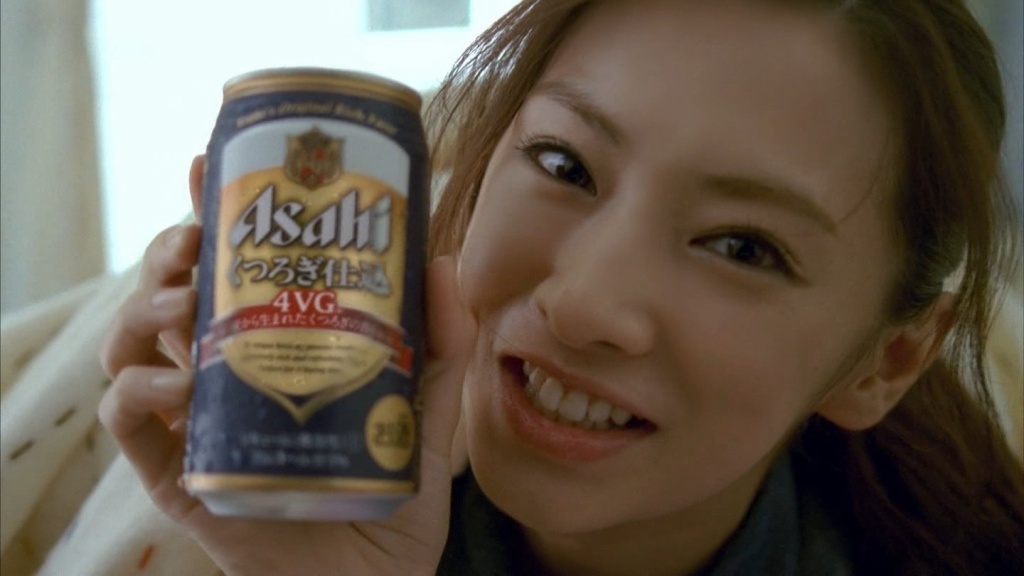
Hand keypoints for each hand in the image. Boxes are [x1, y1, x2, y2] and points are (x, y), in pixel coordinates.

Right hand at [98, 156, 473, 575]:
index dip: (209, 216)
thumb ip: (438, 346)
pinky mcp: (178, 475)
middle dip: (169, 254)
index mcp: (272, 350)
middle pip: (169, 294)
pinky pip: (127, 422)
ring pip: (132, 344)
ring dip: (145, 310)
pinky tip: (173, 385)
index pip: (230, 272)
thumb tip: (443, 261)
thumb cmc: (388, 495)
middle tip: (196, 240)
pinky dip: (136, 393)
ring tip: (185, 305)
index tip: (208, 169)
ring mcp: (197, 423)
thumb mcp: (424, 414)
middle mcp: (225, 377)